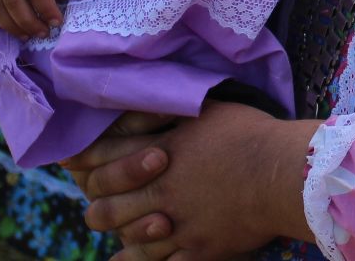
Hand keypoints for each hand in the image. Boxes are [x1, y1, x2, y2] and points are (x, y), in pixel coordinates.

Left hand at [72, 101, 319, 259]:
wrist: (286, 173)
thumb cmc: (250, 134)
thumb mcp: (206, 108)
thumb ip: (167, 111)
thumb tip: (134, 108)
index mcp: (159, 155)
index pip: (105, 159)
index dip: (82, 159)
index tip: (69, 160)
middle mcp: (161, 193)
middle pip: (107, 208)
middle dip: (97, 204)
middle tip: (96, 202)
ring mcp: (179, 226)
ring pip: (129, 241)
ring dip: (120, 235)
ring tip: (116, 231)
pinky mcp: (200, 250)